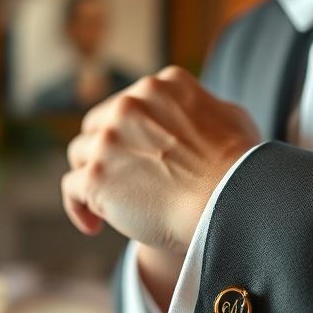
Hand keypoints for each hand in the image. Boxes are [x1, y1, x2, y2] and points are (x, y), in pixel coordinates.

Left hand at [62, 65, 260, 252]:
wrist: (230, 200)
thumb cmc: (241, 167)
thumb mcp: (231, 119)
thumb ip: (205, 110)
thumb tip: (201, 116)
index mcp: (160, 87)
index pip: (126, 106)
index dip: (126, 134)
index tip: (136, 159)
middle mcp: (129, 105)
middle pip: (96, 126)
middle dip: (103, 152)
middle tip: (118, 181)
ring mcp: (109, 140)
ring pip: (80, 155)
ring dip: (91, 177)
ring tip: (107, 206)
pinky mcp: (96, 176)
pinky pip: (71, 189)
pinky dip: (78, 208)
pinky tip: (93, 226)